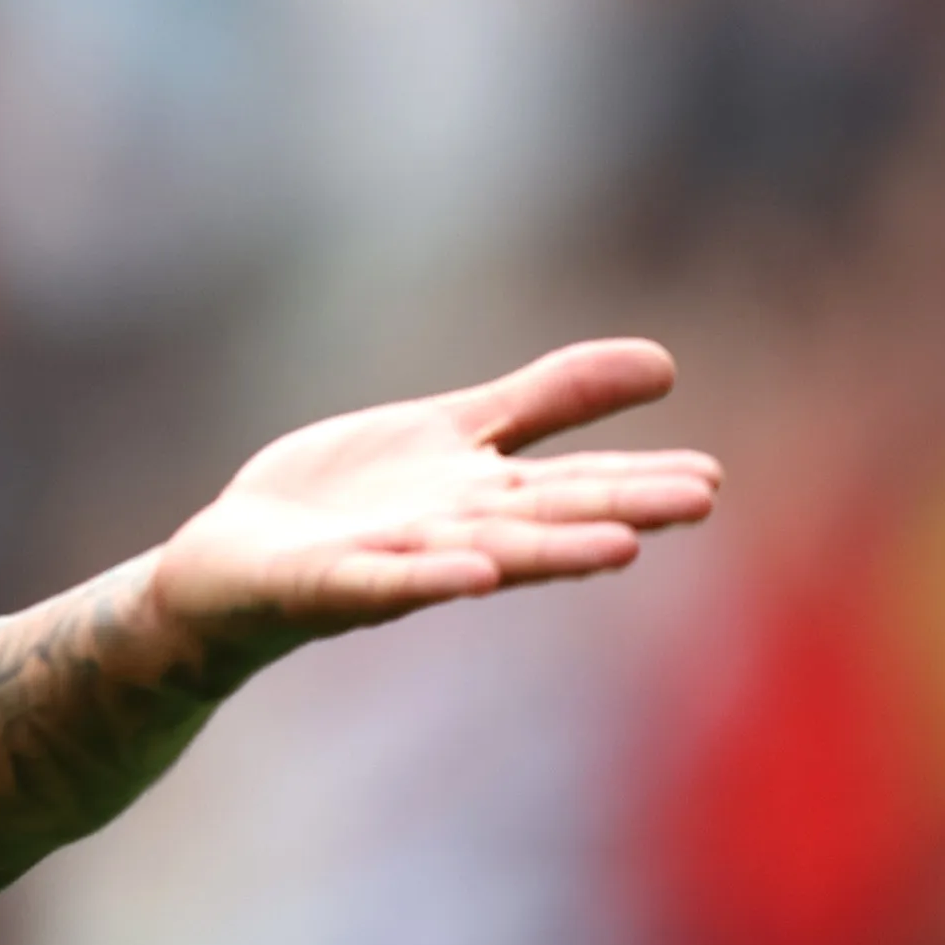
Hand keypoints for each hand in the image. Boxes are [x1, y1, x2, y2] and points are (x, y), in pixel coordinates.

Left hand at [149, 338, 723, 672]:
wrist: (232, 566)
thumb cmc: (349, 504)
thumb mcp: (452, 434)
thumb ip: (545, 403)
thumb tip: (664, 362)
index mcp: (481, 498)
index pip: (571, 486)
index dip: (638, 480)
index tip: (712, 478)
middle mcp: (449, 535)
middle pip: (543, 520)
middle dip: (618, 510)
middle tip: (700, 499)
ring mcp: (388, 561)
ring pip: (480, 556)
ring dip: (548, 553)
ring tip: (621, 547)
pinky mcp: (321, 582)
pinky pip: (379, 582)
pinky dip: (427, 578)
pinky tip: (475, 573)